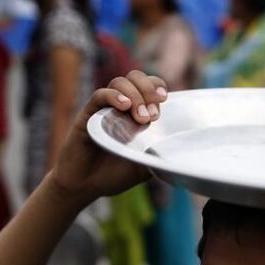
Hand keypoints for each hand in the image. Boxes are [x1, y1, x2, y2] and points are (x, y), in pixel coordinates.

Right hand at [51, 71, 166, 202]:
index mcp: (136, 113)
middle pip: (136, 77)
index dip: (158, 86)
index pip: (149, 85)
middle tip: (153, 114)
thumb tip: (179, 151)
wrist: (85, 186)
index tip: (164, 100)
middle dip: (148, 89)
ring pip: (119, 82)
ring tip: (140, 117)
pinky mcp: (87, 115)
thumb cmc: (113, 175)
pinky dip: (114, 96)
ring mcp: (104, 109)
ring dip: (134, 95)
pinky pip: (100, 95)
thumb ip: (158, 155)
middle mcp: (120, 106)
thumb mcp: (144, 166)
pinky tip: (124, 106)